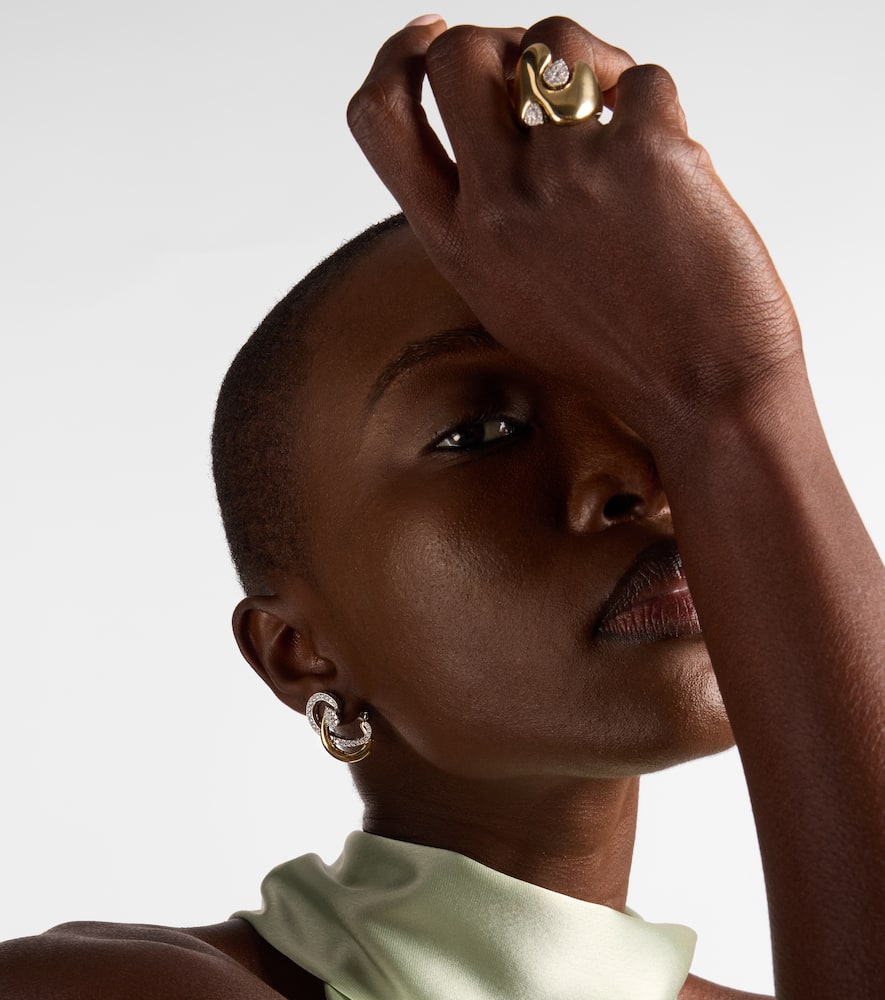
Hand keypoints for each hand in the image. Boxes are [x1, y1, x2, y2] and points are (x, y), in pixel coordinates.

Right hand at [348, 16, 803, 455]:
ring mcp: (563, 175)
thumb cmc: (616, 349)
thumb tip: (490, 120)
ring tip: (621, 118)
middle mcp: (494, 205)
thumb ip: (480, 217)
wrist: (701, 394)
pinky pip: (643, 81)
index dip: (397, 55)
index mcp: (455, 241)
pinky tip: (672, 168)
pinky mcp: (641, 153)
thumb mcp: (511, 295)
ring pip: (557, 43)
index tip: (429, 32)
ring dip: (593, 62)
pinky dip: (659, 111)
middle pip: (459, 53)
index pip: (380, 118)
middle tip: (546, 72)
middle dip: (503, 40)